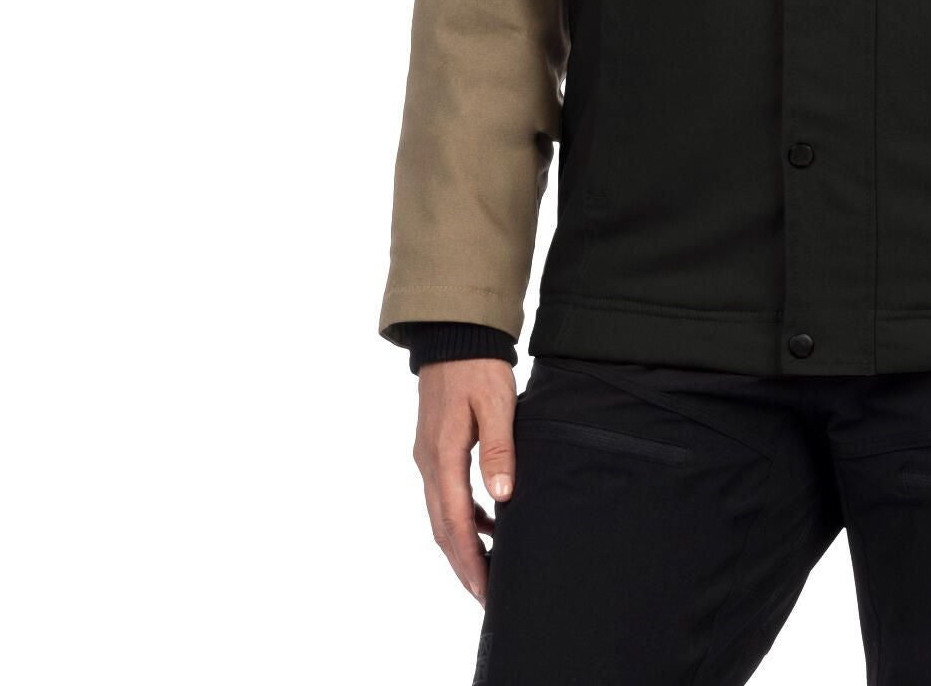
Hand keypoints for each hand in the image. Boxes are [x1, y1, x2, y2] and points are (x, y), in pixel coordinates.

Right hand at [412, 357, 517, 601]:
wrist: (453, 334)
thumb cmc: (478, 366)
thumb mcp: (497, 404)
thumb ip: (500, 449)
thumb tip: (502, 496)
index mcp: (443, 456)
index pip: (455, 523)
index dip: (470, 560)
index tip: (485, 590)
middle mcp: (429, 462)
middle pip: (442, 528)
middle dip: (463, 564)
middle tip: (486, 596)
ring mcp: (428, 456)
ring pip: (441, 514)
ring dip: (461, 543)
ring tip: (488, 567)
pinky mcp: (433, 448)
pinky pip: (445, 494)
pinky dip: (463, 515)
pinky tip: (488, 521)